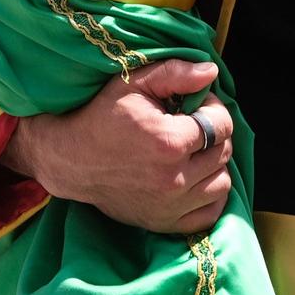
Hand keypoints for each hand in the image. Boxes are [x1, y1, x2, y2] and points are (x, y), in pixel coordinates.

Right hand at [8, 59, 233, 234]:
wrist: (71, 159)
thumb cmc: (101, 116)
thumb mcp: (132, 83)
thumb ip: (175, 73)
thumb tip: (211, 72)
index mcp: (169, 142)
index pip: (222, 125)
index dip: (214, 109)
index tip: (196, 105)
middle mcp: (174, 178)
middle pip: (223, 153)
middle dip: (214, 134)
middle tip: (193, 125)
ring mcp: (170, 205)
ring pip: (222, 183)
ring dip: (213, 165)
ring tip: (192, 152)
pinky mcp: (163, 222)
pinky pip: (209, 214)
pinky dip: (209, 196)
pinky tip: (193, 178)